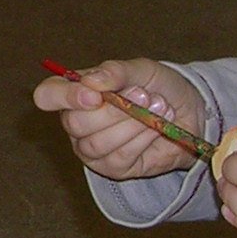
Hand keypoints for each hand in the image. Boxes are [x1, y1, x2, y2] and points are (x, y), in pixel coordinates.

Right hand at [34, 59, 206, 180]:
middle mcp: (76, 122)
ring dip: (132, 124)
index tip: (94, 95)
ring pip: (97, 144)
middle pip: (75, 124)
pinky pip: (119, 158)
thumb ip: (116, 72)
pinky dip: (141, 140)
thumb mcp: (141, 69)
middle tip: (143, 94)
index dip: (64, 96)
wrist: (189, 111)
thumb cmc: (157, 86)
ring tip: (157, 106)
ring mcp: (92, 149)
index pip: (47, 95)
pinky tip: (156, 127)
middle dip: (113, 110)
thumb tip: (91, 82)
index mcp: (74, 93)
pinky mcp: (113, 168)